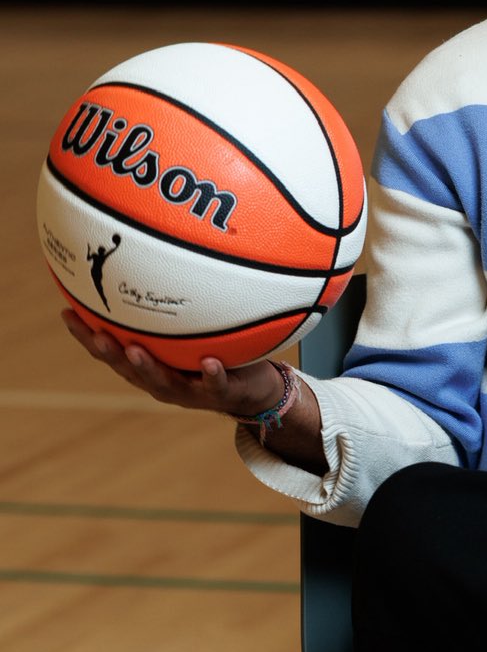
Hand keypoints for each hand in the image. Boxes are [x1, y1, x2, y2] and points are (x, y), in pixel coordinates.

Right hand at [60, 309, 282, 418]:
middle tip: (95, 335)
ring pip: (164, 383)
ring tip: (135, 350)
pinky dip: (212, 374)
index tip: (67, 313)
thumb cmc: (216, 353)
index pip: (111, 351)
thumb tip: (153, 258)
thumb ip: (171, 306)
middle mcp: (164, 382)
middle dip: (109, 354)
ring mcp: (191, 391)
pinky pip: (216, 384)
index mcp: (150, 366)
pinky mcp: (221, 394)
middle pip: (128, 370)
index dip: (86, 336)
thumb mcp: (190, 328)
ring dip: (148, 368)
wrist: (255, 391)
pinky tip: (209, 361)